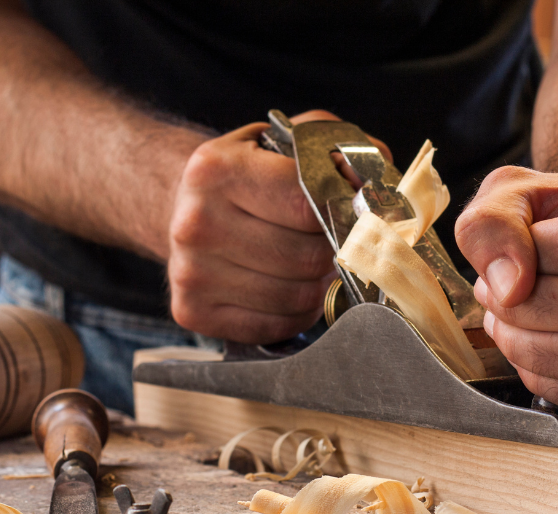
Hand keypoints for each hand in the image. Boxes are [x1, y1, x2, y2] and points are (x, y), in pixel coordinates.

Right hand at [168, 111, 389, 343]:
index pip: (308, 204)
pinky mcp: (193, 312)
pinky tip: (289, 288)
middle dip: (332, 253)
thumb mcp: (287, 143)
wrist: (181, 204)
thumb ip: (340, 151)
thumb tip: (376, 189)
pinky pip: (275, 325)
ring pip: (296, 298)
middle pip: (306, 258)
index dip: (342, 213)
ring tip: (312, 265)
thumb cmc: (249, 175)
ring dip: (318, 286)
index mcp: (216, 170)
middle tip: (334, 243)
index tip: (353, 214)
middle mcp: (196, 222)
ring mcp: (191, 272)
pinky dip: (296, 313)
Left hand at [455, 167, 557, 412]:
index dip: (525, 262)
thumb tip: (509, 287)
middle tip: (495, 299)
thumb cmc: (557, 215)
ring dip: (533, 349)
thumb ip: (493, 224)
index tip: (506, 261)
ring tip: (509, 324)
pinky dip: (555, 383)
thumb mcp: (512, 194)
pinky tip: (533, 354)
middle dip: (525, 311)